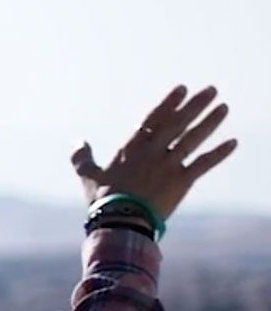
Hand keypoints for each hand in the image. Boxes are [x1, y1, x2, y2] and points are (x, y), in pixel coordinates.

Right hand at [71, 85, 237, 221]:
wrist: (120, 221)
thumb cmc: (102, 201)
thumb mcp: (88, 176)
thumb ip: (82, 158)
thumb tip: (77, 141)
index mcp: (132, 149)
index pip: (154, 119)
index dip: (169, 103)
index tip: (183, 89)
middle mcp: (153, 152)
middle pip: (178, 123)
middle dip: (195, 105)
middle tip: (212, 89)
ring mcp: (169, 165)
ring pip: (193, 139)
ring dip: (210, 122)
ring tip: (224, 107)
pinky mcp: (181, 181)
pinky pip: (203, 164)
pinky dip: (218, 153)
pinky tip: (233, 142)